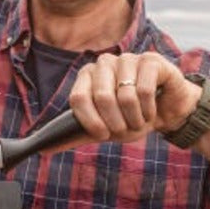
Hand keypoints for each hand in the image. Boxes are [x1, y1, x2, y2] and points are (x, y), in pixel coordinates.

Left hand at [69, 53, 199, 143]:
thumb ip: (75, 135)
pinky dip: (149, 109)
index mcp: (87, 76)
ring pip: (125, 95)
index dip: (90, 121)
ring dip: (135, 118)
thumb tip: (44, 149)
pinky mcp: (150, 60)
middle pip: (101, 96)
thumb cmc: (129, 118)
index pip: (78, 98)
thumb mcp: (102, 129)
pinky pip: (145, 89)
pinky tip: (152, 110)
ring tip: (140, 119)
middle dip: (116, 122)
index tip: (103, 134)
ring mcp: (127, 58)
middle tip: (126, 129)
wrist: (165, 111)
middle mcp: (104, 63)